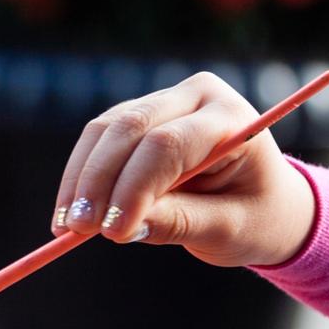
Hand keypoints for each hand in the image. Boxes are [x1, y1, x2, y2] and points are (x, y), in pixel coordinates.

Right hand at [50, 72, 315, 267]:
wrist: (261, 200)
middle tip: (77, 228)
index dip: (134, 187)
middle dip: (98, 180)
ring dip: (80, 179)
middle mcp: (195, 97)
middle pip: (129, 128)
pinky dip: (80, 177)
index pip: (169, 144)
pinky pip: (97, 140)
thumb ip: (180, 224)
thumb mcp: (228, 229)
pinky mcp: (137, 117)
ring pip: (104, 130)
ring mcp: (163, 101)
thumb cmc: (255, 216)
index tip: (113, 232)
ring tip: (67, 225)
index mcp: (231, 119)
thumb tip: (122, 229)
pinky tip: (69, 212)